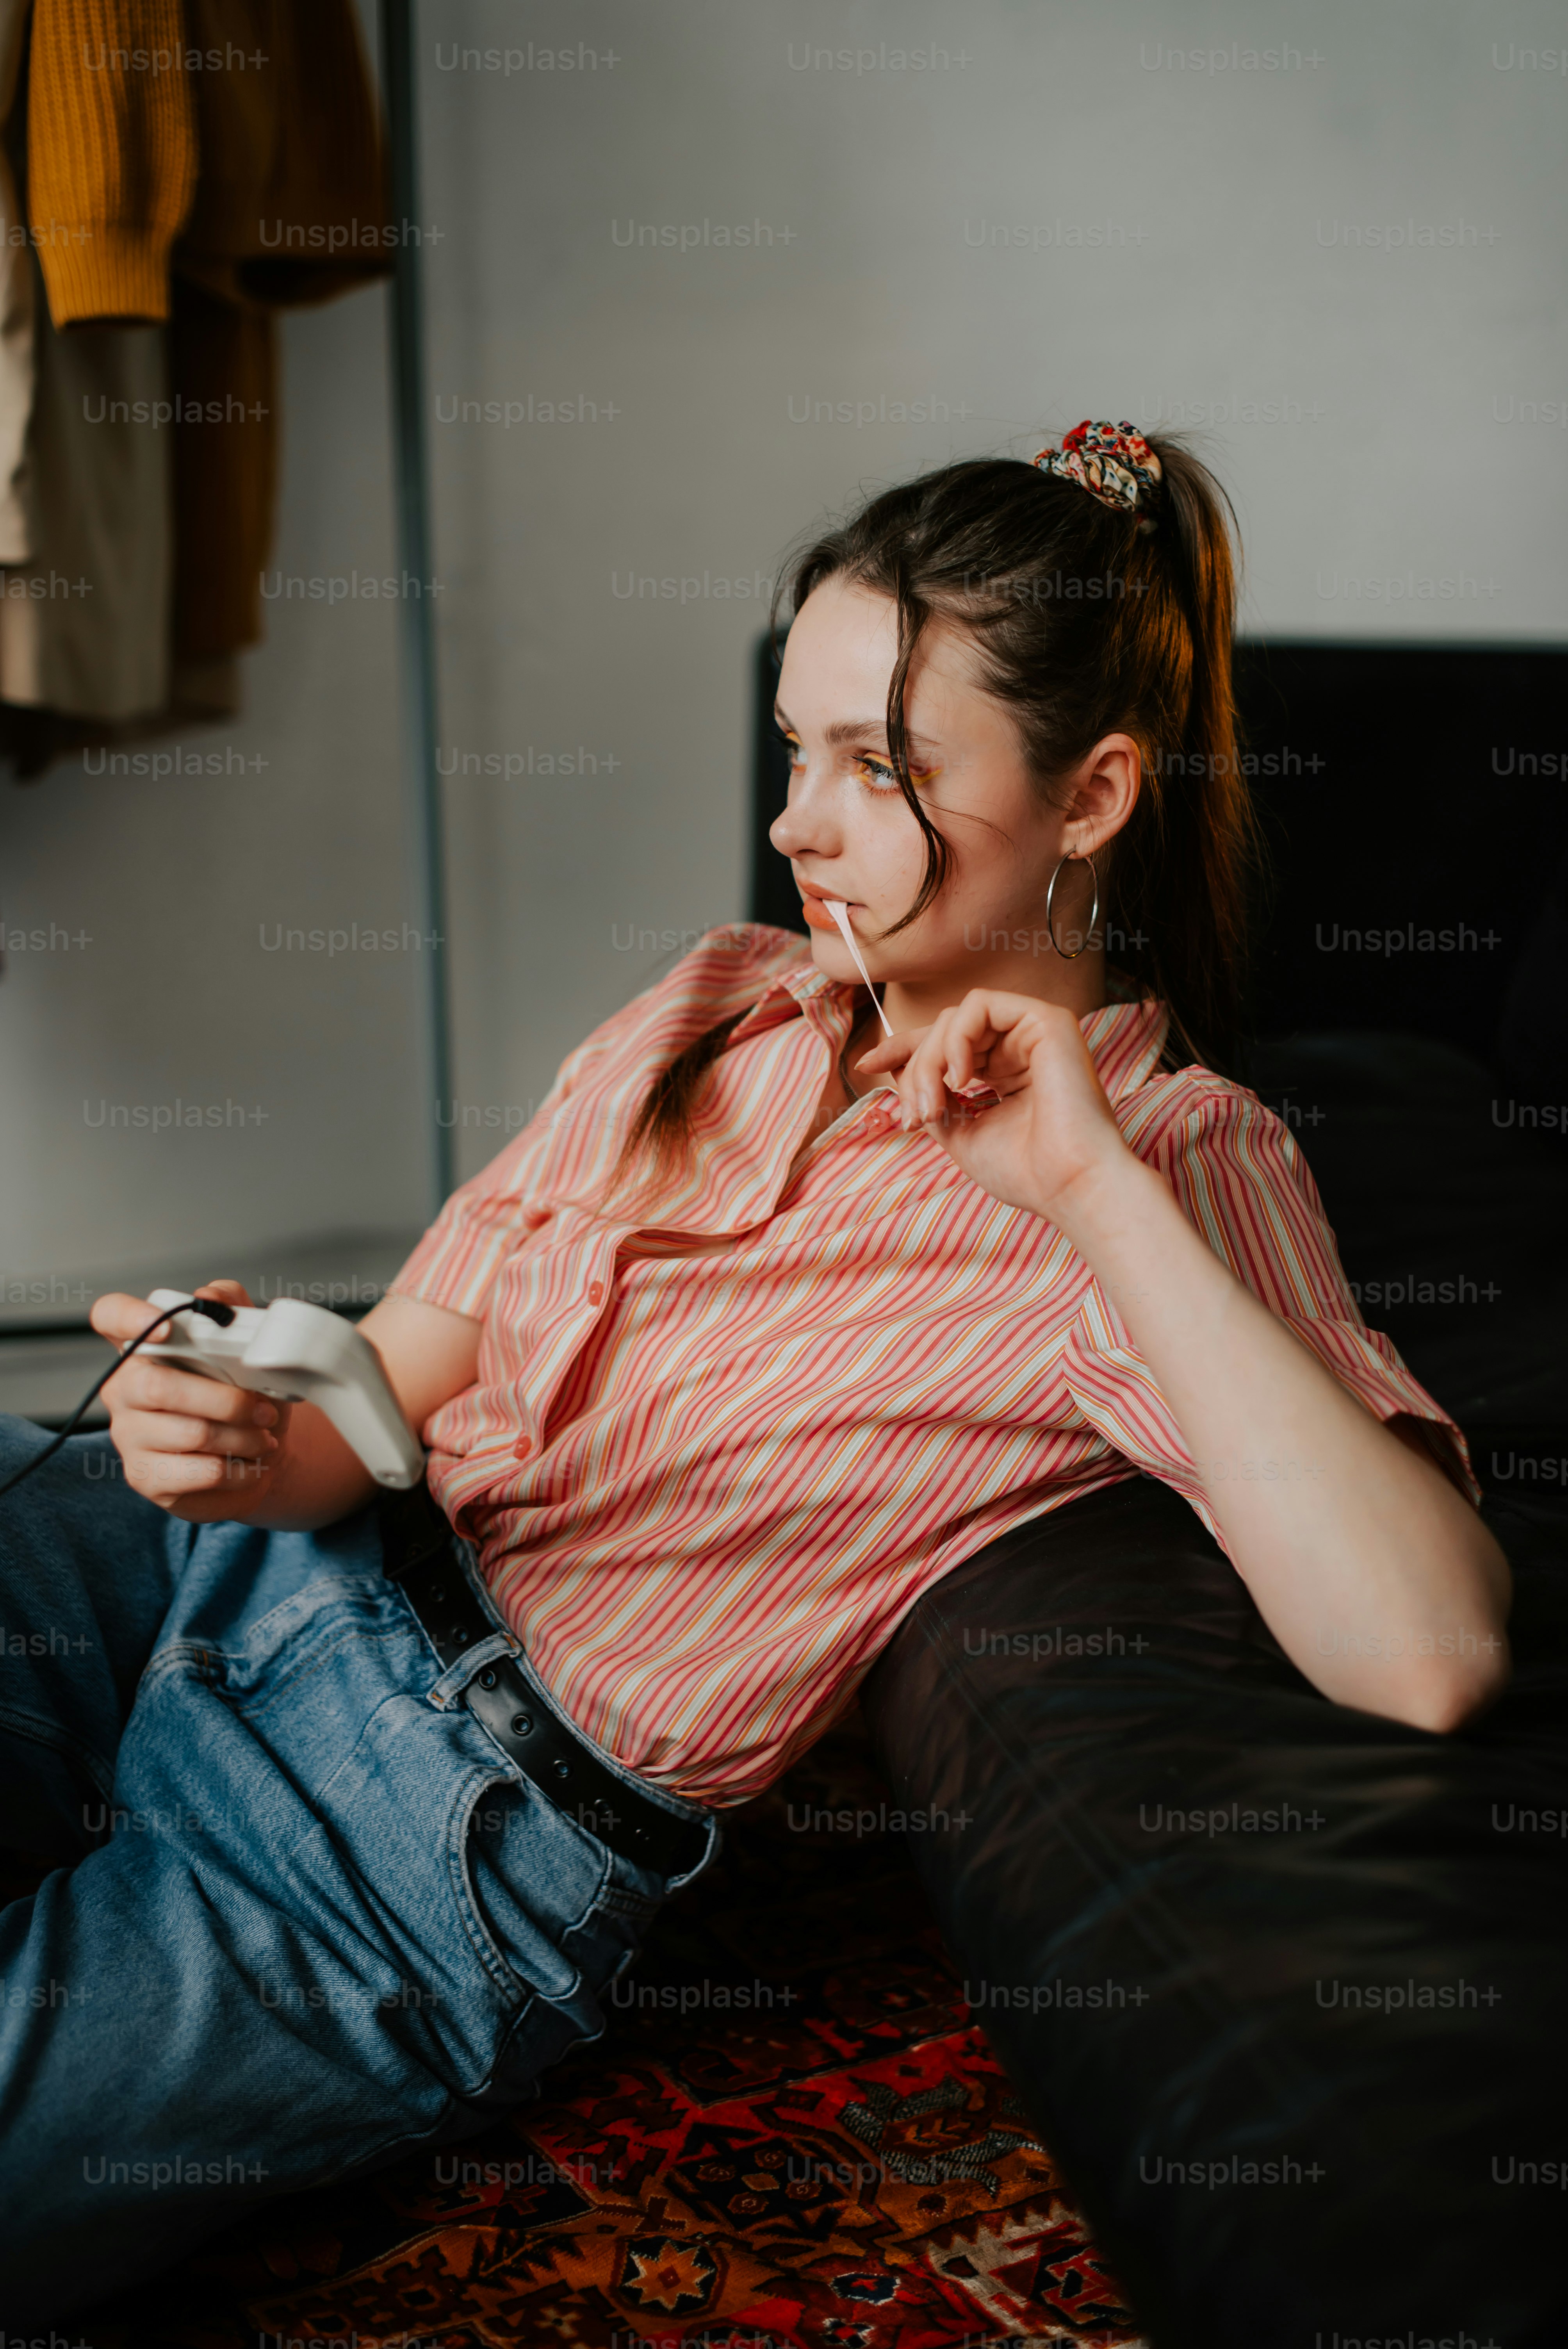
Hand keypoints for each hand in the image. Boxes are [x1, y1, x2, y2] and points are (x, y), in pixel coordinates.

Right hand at [90, 1280, 293, 1521]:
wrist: (259, 1454)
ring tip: (263, 1437)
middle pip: (157, 1386)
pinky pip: (200, 1471)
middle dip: (225, 1399)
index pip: (110, 1316)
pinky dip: (239, 1468)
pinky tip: (248, 1463)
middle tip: (263, 1409)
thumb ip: (233, 1308)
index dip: (129, 1316)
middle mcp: (125, 1388)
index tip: (168, 1328)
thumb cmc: (247, 1395)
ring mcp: (129, 1435)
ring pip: (189, 1432)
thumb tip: (210, 1296)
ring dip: (242, 1436)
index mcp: (144, 1347)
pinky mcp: (146, 1476)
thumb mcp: (250, 1346)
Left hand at [855, 989, 1131, 1221]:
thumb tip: (897, 1069)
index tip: (866, 1065)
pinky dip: (956, 1040)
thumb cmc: (1025, 1170)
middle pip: (943, 1031)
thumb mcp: (961, 1133)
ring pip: (954, 1018)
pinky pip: (979, 1005)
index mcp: (1006, 1072)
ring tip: (934, 1107)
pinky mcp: (1047, 1019)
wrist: (1069, 1184)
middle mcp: (1020, 1047)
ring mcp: (1034, 1031)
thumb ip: (932, 1098)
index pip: (946, 1045)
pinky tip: (961, 1080)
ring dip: (930, 1061)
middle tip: (914, 1117)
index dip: (902, 1049)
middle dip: (914, 1069)